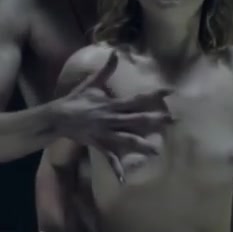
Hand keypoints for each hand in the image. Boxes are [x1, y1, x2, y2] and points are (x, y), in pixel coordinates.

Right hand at [56, 52, 173, 182]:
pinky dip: (115, 168)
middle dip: (156, 120)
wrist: (58, 117)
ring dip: (141, 146)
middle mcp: (111, 118)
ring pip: (126, 140)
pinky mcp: (99, 144)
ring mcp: (105, 133)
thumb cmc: (75, 99)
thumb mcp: (91, 83)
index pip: (137, 98)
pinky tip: (123, 180)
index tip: (170, 91)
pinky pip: (108, 158)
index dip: (154, 94)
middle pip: (137, 120)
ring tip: (156, 151)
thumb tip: (115, 52)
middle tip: (174, 120)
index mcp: (112, 104)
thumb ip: (106, 70)